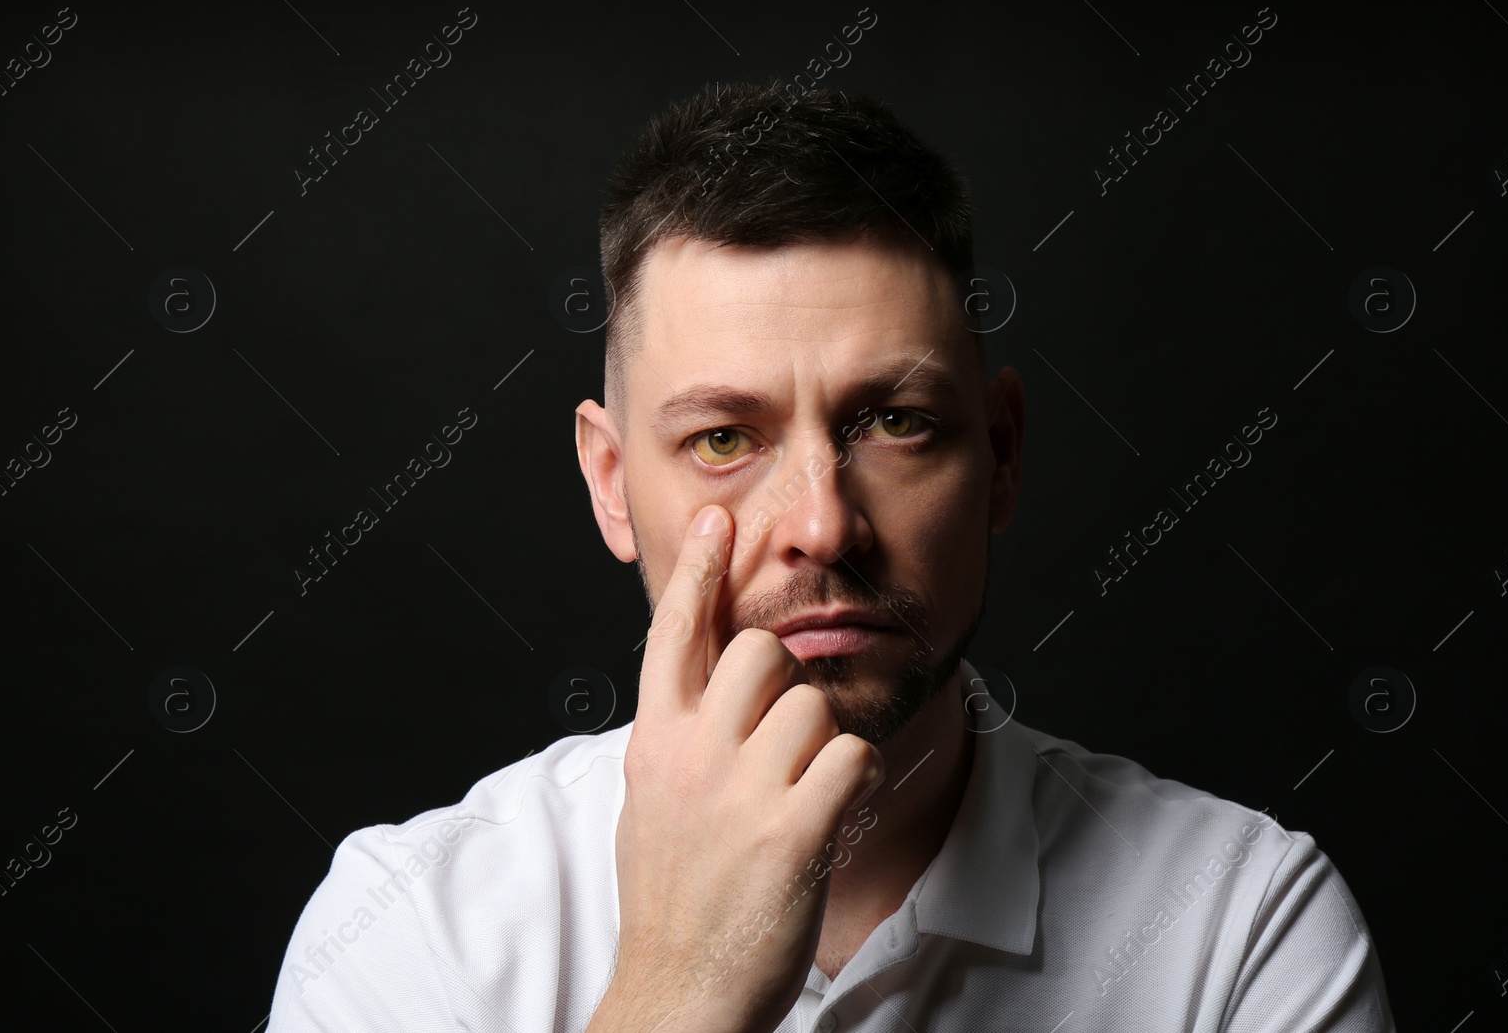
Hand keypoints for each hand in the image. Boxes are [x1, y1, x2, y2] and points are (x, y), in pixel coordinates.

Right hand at [589, 504, 885, 1032]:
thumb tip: (707, 684)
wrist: (678, 996)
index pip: (673, 635)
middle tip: (779, 748)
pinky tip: (829, 818)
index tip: (717, 521)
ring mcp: (739, 793)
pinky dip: (856, 784)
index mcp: (655, 744)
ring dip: (824, 748)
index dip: (696, 571)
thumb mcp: (652, 802)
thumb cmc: (673, 897)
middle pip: (762, 652)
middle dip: (787, 685)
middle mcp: (691, 756)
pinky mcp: (792, 833)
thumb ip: (678, 737)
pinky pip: (853, 758)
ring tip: (798, 801)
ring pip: (816, 706)